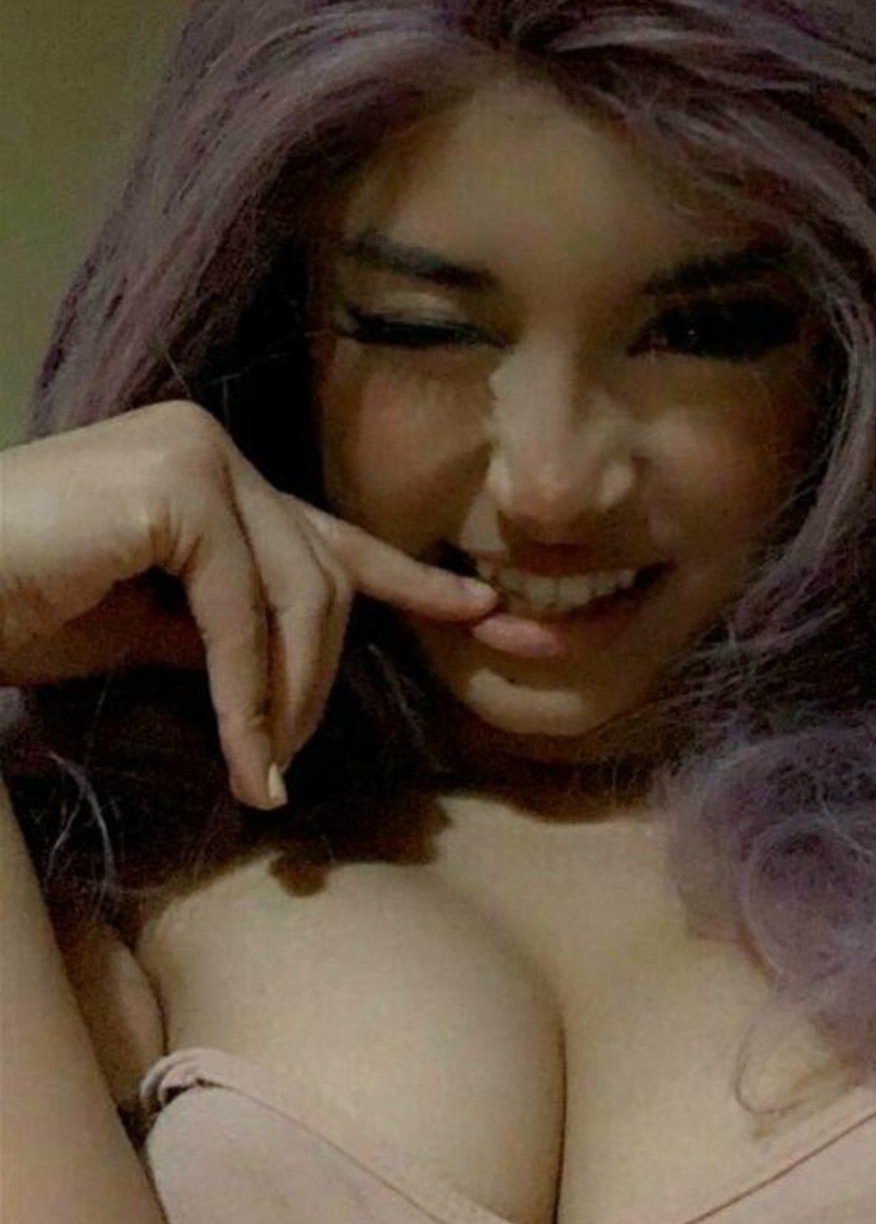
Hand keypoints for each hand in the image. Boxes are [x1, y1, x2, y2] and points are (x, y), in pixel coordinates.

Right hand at [0, 401, 494, 808]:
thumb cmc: (16, 609)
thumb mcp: (144, 631)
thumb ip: (223, 635)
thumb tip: (285, 682)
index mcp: (211, 475)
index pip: (326, 532)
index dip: (409, 577)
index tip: (482, 610)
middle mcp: (214, 447)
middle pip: (323, 574)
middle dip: (319, 682)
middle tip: (286, 771)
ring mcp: (198, 453)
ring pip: (300, 592)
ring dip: (289, 701)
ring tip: (263, 776)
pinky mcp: (176, 482)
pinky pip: (243, 608)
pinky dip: (250, 691)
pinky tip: (246, 753)